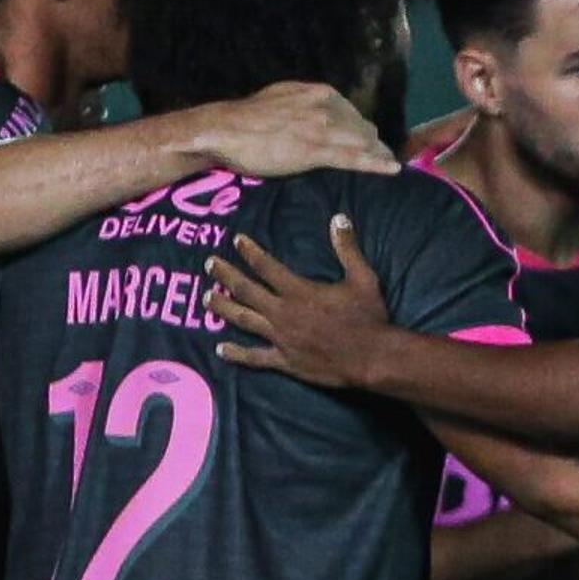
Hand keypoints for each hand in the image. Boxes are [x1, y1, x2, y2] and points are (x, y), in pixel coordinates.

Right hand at [194, 82, 397, 181]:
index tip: (369, 140)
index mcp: (318, 92)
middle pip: (361, 127)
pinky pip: (353, 158)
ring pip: (362, 142)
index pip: (351, 112)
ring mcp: (322, 127)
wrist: (224, 129)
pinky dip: (375, 164)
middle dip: (372, 143)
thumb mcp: (281, 99)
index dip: (361, 128)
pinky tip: (391, 170)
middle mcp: (325, 105)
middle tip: (383, 158)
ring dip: (378, 155)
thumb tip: (311, 114)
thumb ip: (302, 105)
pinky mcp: (316, 150)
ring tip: (389, 167)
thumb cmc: (246, 119)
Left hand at [208, 213, 399, 390]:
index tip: (237, 241)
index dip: (250, 251)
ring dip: (223, 308)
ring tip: (207, 299)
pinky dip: (237, 353)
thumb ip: (347, 248)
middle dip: (225, 275)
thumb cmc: (368, 316)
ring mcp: (281, 338)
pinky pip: (255, 357)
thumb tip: (339, 218)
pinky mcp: (285, 361)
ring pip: (243, 320)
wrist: (372, 357)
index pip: (266, 266)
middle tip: (209, 264)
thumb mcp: (362, 277)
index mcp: (298, 290)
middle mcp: (283, 312)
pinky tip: (220, 349)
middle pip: (245, 290)